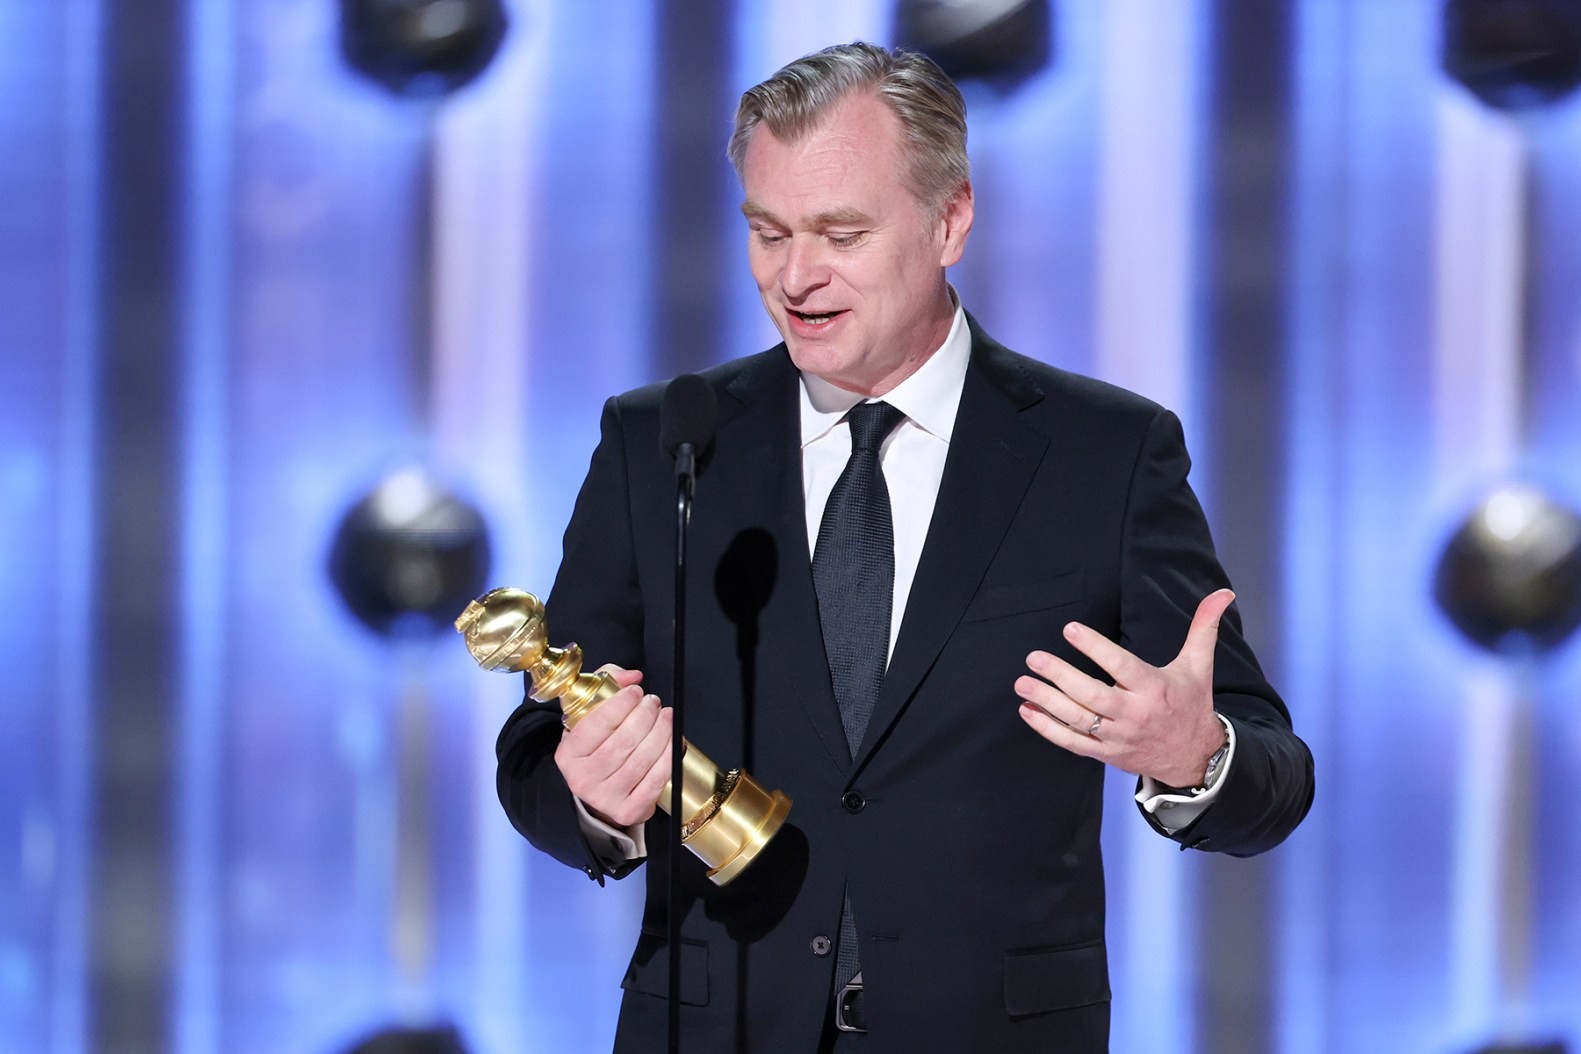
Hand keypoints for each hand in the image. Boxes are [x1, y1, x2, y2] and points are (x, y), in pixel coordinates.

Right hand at [554, 665, 673, 828]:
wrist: (597, 790)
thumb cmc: (595, 746)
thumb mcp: (588, 714)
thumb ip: (607, 684)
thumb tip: (632, 676)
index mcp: (567, 755)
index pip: (594, 726)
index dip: (620, 705)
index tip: (636, 691)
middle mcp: (583, 779)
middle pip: (622, 742)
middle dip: (645, 716)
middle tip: (654, 702)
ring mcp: (606, 798)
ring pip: (641, 760)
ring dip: (661, 733)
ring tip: (666, 716)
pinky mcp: (629, 811)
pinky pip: (656, 781)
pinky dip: (669, 757)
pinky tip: (674, 740)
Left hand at [1015, 590, 1233, 787]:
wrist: (1194, 757)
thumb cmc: (1190, 704)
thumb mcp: (1198, 666)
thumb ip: (1203, 627)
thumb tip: (1223, 593)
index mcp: (1154, 688)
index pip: (1120, 665)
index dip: (1094, 647)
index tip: (1069, 629)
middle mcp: (1134, 714)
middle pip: (1091, 694)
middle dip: (1060, 676)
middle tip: (1033, 657)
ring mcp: (1117, 736)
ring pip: (1077, 719)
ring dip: (1046, 701)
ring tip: (1022, 684)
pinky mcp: (1106, 753)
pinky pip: (1072, 743)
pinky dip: (1048, 729)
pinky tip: (1027, 711)